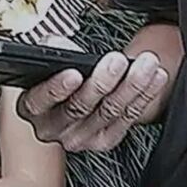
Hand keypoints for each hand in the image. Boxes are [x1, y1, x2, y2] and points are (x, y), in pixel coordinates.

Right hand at [18, 51, 168, 151]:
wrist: (72, 92)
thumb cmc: (58, 72)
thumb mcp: (48, 58)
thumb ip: (52, 51)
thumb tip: (59, 45)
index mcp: (32, 107)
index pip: (40, 100)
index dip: (57, 88)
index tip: (74, 72)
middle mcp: (53, 128)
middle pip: (80, 107)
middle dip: (102, 81)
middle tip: (117, 60)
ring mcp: (80, 138)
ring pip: (109, 111)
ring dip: (131, 85)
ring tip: (145, 63)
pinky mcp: (104, 140)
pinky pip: (127, 119)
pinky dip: (143, 96)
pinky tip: (155, 78)